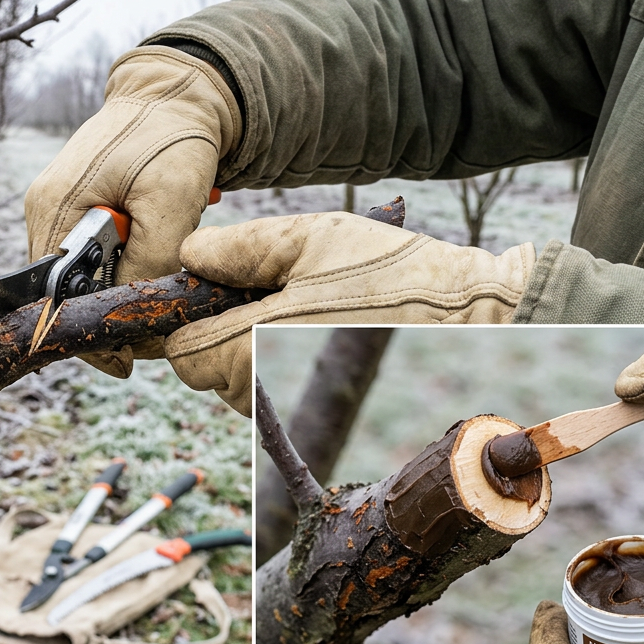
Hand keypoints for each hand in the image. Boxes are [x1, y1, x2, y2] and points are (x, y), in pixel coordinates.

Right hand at [24, 45, 241, 376]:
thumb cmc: (171, 138)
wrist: (176, 95)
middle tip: (157, 324)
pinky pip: (94, 259)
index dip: (87, 332)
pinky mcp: (77, 209)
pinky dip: (125, 267)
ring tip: (163, 276)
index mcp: (53, 209)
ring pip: (83, 279)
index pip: (51, 297)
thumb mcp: (171, 200)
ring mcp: (57, 210)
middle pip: (65, 293)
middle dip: (110, 311)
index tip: (126, 358)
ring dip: (122, 288)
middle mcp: (44, 212)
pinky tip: (155, 253)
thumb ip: (151, 259)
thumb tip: (134, 313)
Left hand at [163, 212, 534, 414]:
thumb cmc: (389, 272)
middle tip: (271, 287)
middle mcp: (263, 386)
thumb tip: (190, 255)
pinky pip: (261, 386)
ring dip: (246, 344)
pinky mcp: (306, 403)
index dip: (188, 318)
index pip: (182, 353)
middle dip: (220, 329)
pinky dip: (270, 357)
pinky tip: (309, 324)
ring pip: (232, 380)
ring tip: (299, 301)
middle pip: (202, 369)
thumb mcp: (311, 239)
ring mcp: (284, 403)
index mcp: (253, 346)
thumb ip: (240, 248)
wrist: (462, 313)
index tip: (213, 288)